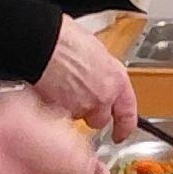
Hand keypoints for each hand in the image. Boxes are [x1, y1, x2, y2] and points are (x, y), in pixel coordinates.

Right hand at [32, 18, 136, 139]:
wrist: (44, 42)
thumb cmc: (66, 39)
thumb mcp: (95, 52)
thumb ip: (100, 72)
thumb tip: (96, 76)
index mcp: (116, 79)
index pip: (127, 113)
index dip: (124, 127)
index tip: (121, 134)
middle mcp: (102, 97)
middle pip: (99, 120)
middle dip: (89, 113)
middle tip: (78, 97)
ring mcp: (81, 106)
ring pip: (76, 117)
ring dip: (69, 108)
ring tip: (59, 86)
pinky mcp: (60, 112)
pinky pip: (58, 115)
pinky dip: (53, 107)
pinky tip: (48, 90)